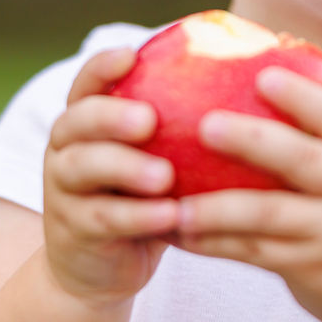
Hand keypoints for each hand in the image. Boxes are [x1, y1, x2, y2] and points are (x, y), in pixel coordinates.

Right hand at [42, 48, 179, 307]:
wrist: (103, 267)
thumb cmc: (148, 194)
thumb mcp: (160, 155)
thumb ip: (184, 120)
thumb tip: (259, 64)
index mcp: (86, 120)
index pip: (87, 82)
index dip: (103, 66)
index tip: (132, 54)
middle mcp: (66, 147)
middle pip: (77, 121)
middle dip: (111, 116)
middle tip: (149, 119)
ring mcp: (62, 190)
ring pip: (83, 168)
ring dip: (125, 168)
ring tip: (165, 176)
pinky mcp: (73, 231)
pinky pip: (102, 219)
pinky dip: (137, 216)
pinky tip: (172, 216)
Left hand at [172, 67, 321, 321]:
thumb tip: (284, 45)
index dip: (303, 96)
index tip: (262, 75)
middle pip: (304, 161)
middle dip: (252, 140)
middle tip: (205, 124)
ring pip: (271, 216)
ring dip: (218, 208)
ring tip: (176, 202)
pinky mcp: (315, 270)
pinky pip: (256, 253)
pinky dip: (216, 243)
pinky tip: (179, 232)